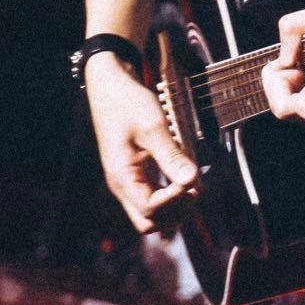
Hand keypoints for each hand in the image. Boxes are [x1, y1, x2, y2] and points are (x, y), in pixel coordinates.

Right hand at [83, 54, 199, 233]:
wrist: (109, 82)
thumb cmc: (127, 101)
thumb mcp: (152, 126)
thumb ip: (172, 156)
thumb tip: (193, 182)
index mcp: (122, 176)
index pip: (150, 210)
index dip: (174, 200)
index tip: (190, 179)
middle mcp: (122, 184)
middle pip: (149, 222)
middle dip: (175, 212)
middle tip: (194, 188)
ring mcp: (127, 180)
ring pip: (151, 213)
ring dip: (174, 206)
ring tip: (193, 184)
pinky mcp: (133, 172)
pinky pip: (152, 196)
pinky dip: (170, 195)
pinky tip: (184, 178)